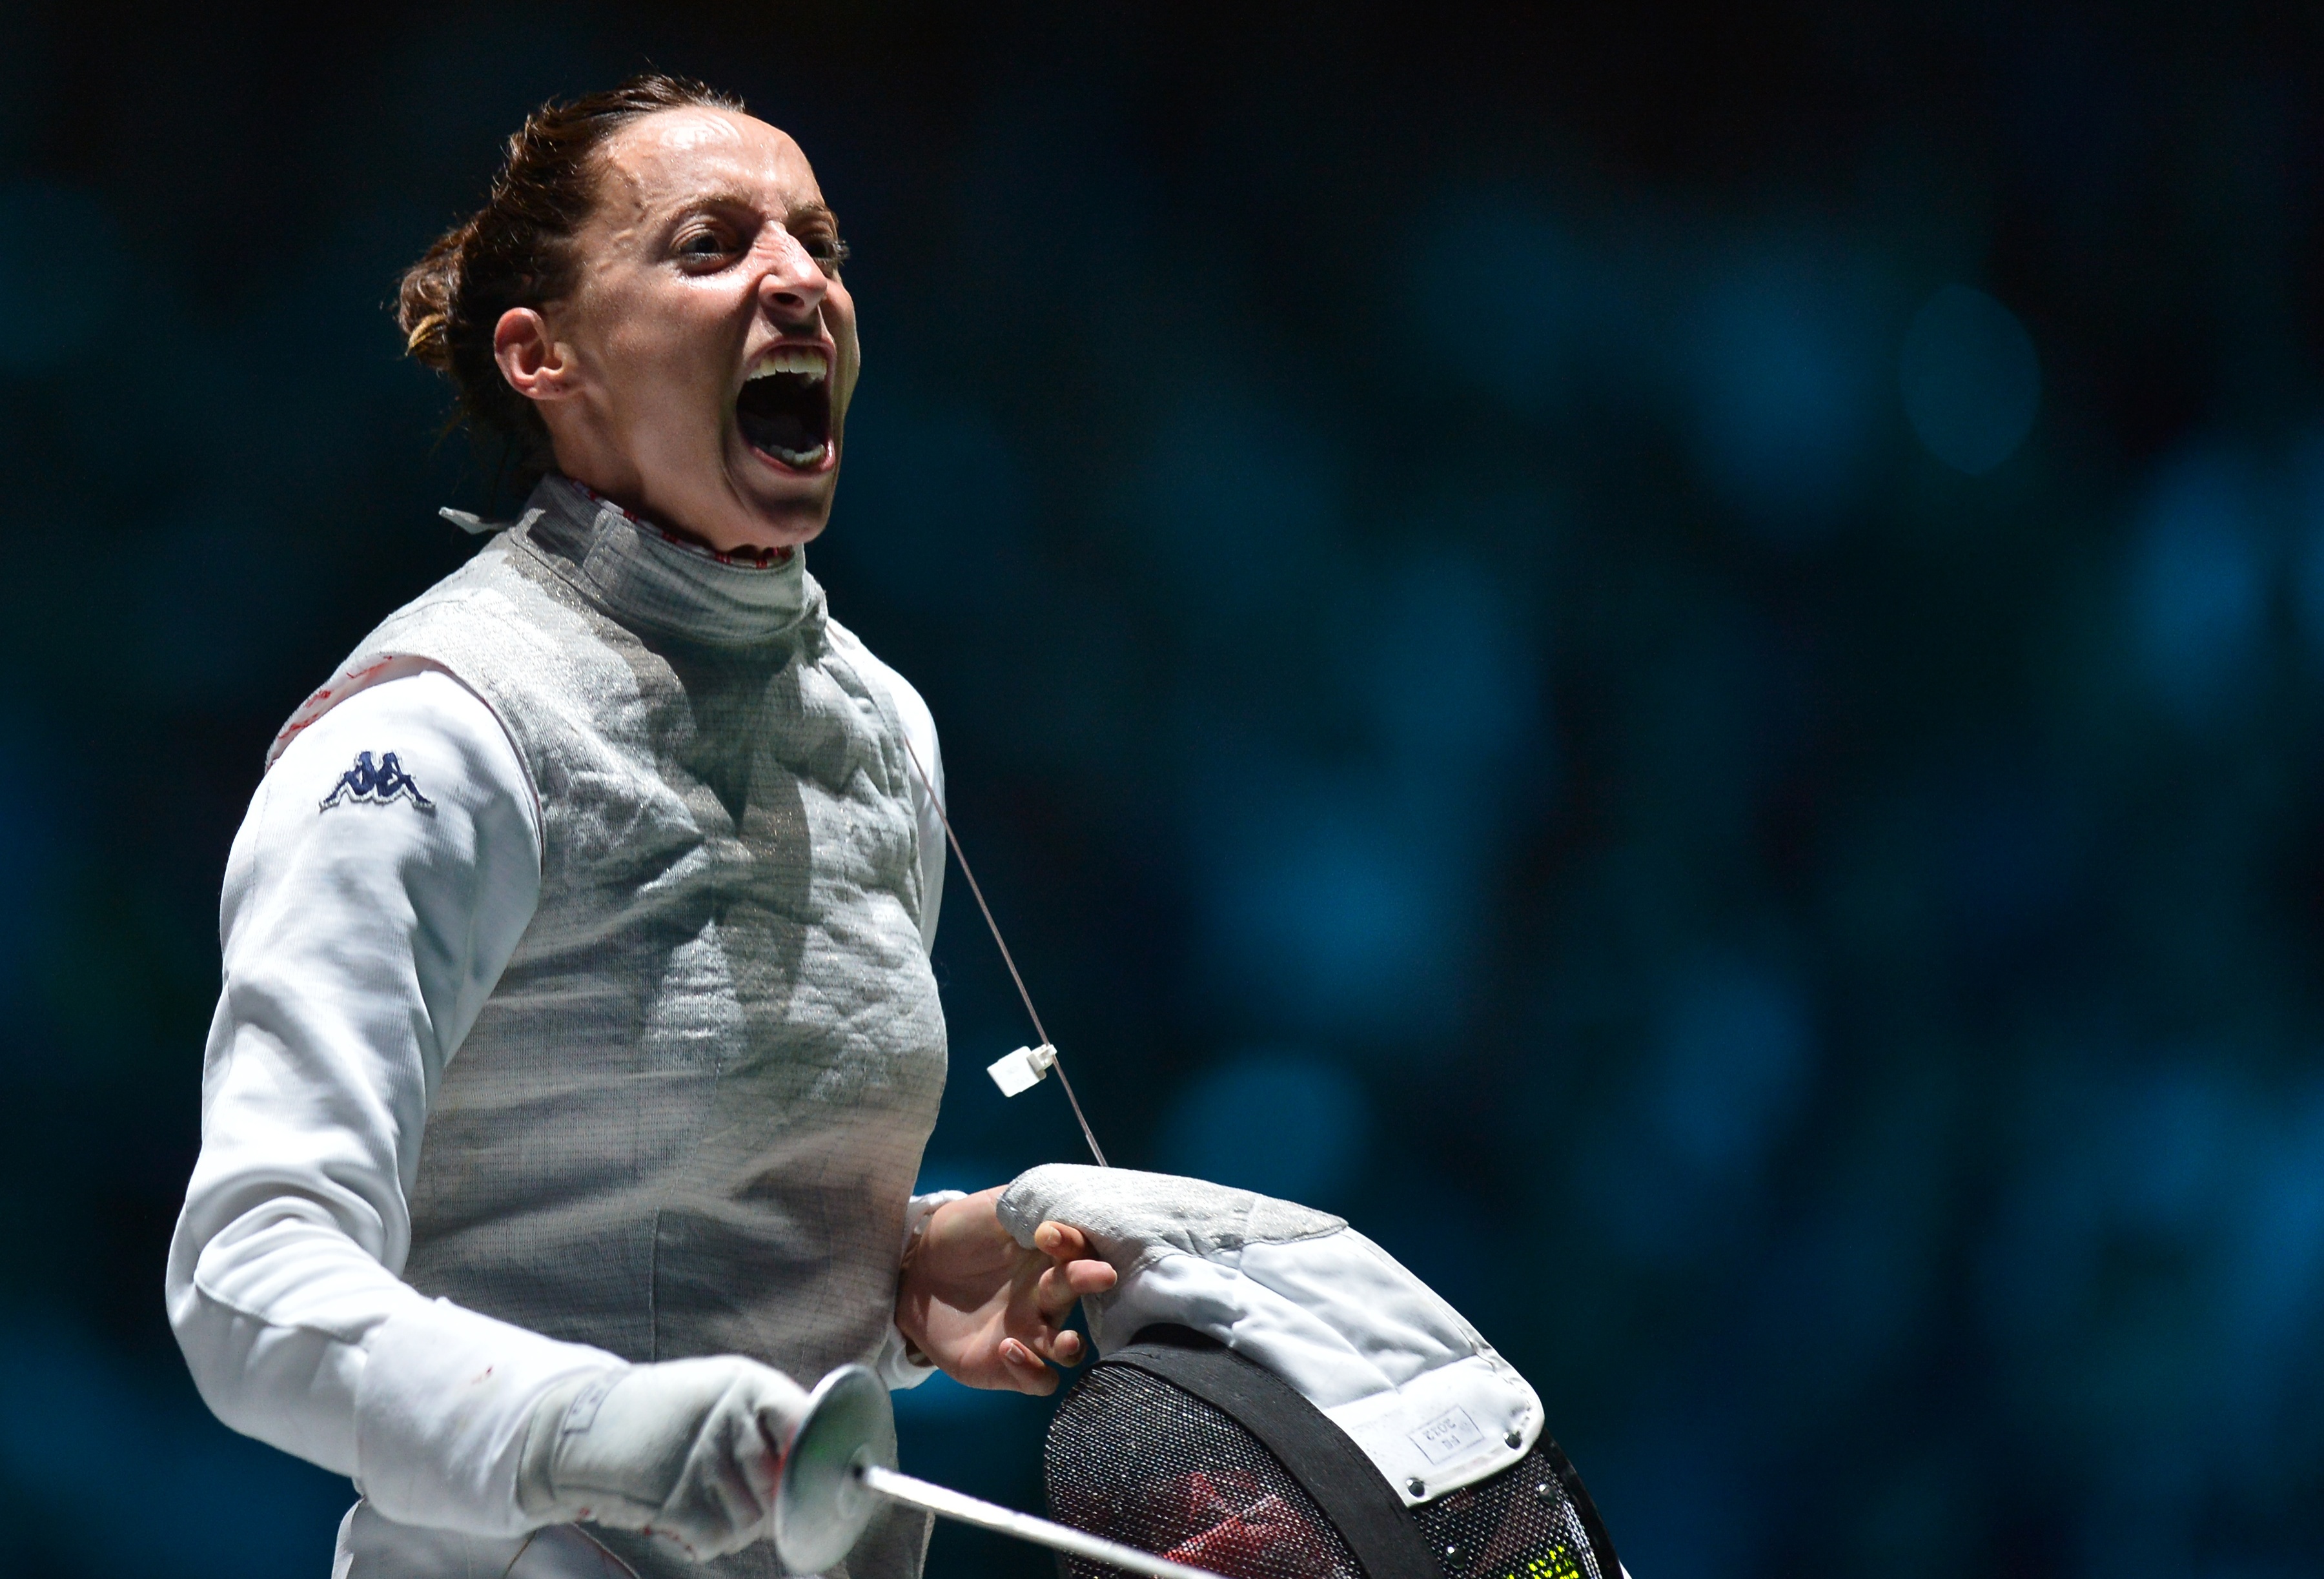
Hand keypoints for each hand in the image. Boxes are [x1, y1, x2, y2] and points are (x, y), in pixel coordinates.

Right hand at [518, 1356, 808, 1559]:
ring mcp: (703, 1462)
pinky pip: (718, 1540)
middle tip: (739, 1494)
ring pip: (753, 1520)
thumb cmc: (663, 1414)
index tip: (809, 1479)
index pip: (804, 1422)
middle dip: (770, 1501)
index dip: (810, 1458)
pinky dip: (704, 1538)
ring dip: (734, 1524)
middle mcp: (729, 1419)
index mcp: (747, 1384)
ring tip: (702, 1499)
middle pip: (783, 1485)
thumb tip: (811, 1471)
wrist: (582, 1427)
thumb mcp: (720, 1396)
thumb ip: (767, 1423)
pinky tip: (682, 1513)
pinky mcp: (677, 1503)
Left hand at [893, 1187, 1117, 1393]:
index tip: (1048, 1233)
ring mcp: (1030, 1332)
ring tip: (1064, 1339)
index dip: (1072, 1241)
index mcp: (1047, 1255)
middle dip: (1091, 1281)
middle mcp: (1046, 1294)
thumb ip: (1023, 1204)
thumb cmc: (957, 1236)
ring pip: (1069, 1348)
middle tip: (1100, 1274)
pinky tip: (1009, 1348)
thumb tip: (1059, 1205)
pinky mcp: (1008, 1366)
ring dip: (1071, 1345)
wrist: (911, 1273)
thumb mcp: (988, 1209)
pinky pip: (1039, 1381)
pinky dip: (1032, 1370)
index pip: (1078, 1247)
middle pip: (1081, 1290)